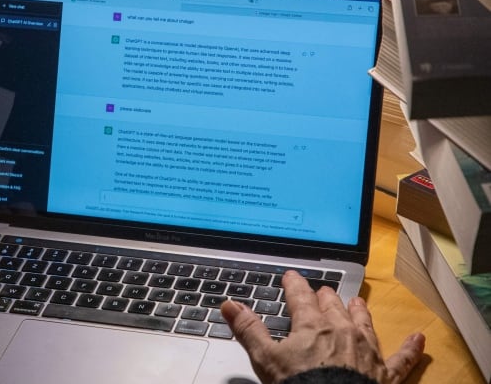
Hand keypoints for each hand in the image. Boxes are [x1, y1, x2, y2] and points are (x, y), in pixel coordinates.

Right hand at [221, 270, 424, 383]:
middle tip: (321, 290)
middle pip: (333, 306)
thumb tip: (229, 304)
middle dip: (325, 296)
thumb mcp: (266, 358)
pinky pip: (403, 359)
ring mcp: (367, 351)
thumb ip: (249, 329)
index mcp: (312, 326)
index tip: (291, 275)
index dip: (294, 284)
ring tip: (356, 302)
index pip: (300, 297)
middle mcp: (342, 331)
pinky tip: (419, 338)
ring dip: (359, 311)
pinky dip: (411, 348)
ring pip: (364, 323)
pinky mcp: (385, 374)